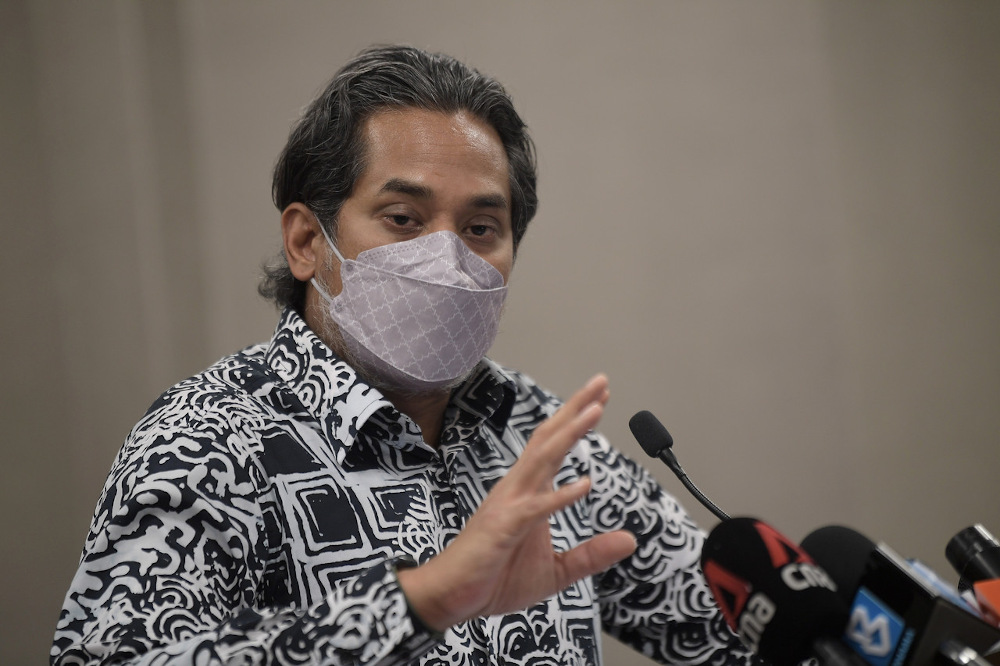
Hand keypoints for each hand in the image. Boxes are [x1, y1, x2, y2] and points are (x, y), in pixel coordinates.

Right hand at [397, 373, 636, 630]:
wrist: (452, 597)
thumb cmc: (494, 577)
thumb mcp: (556, 571)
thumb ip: (592, 554)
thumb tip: (630, 541)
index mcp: (528, 492)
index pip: (554, 446)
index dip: (577, 420)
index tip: (600, 398)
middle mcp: (518, 488)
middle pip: (549, 438)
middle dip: (575, 409)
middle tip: (601, 382)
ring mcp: (509, 504)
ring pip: (543, 459)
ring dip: (570, 433)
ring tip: (595, 411)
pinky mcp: (504, 528)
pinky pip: (536, 508)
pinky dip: (560, 496)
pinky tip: (584, 485)